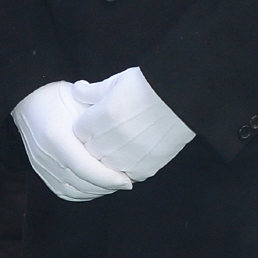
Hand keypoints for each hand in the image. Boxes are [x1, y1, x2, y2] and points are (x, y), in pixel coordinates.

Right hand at [12, 81, 131, 201]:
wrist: (30, 100)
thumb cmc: (60, 98)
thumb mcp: (84, 104)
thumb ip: (101, 124)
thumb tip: (126, 148)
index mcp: (56, 136)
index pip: (85, 168)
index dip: (108, 178)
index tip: (127, 180)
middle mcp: (46, 155)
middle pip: (81, 183)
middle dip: (106, 187)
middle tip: (126, 182)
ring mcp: (41, 165)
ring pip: (73, 191)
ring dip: (96, 191)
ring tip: (113, 184)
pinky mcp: (40, 170)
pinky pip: (64, 191)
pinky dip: (82, 193)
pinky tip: (96, 186)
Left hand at [69, 67, 193, 181]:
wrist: (181, 96)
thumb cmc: (147, 85)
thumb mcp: (115, 82)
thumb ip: (91, 91)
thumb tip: (77, 91)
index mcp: (98, 120)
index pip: (77, 133)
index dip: (86, 127)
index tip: (95, 121)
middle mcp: (109, 142)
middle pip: (89, 151)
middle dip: (95, 144)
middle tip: (110, 133)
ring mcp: (125, 158)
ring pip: (106, 167)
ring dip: (111, 158)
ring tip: (125, 143)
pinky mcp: (143, 169)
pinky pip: (128, 175)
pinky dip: (130, 167)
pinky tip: (138, 152)